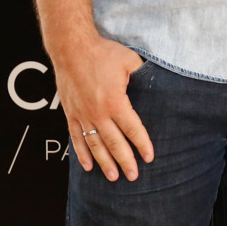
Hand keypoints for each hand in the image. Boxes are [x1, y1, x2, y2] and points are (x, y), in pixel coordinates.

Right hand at [51, 36, 152, 181]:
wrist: (71, 48)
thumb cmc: (103, 53)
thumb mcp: (129, 61)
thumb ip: (142, 76)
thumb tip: (155, 83)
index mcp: (115, 102)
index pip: (132, 129)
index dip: (142, 144)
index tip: (149, 157)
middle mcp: (98, 113)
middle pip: (114, 143)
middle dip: (125, 161)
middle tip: (133, 176)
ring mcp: (82, 115)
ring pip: (95, 144)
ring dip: (104, 162)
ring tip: (113, 177)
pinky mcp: (71, 113)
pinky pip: (76, 138)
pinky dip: (82, 153)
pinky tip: (88, 166)